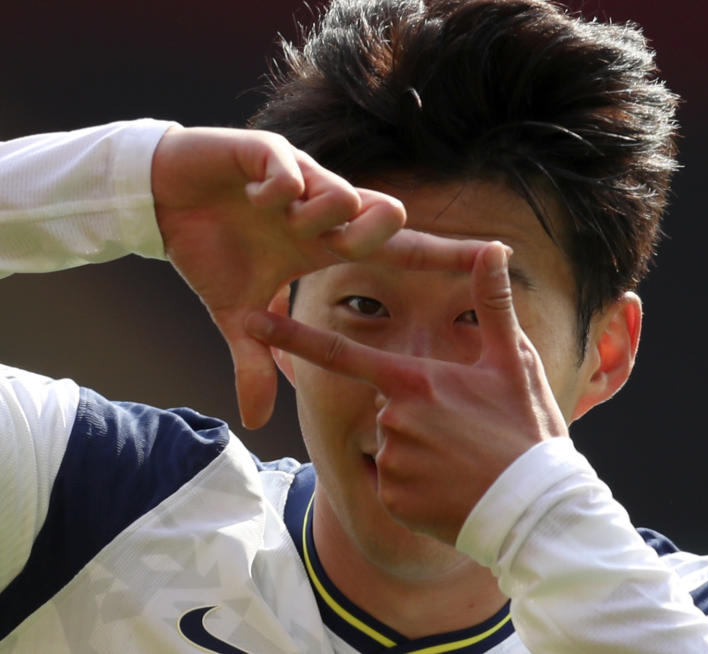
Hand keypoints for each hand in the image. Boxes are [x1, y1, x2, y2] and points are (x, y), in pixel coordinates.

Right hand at [151, 125, 483, 427]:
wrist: (163, 200)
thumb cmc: (210, 250)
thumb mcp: (236, 314)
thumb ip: (256, 361)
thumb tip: (255, 420)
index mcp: (327, 244)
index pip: (402, 251)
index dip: (447, 256)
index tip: (496, 256)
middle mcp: (325, 210)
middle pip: (384, 214)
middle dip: (370, 231)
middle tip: (331, 244)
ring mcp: (298, 179)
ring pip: (343, 191)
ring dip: (318, 213)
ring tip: (280, 219)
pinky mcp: (264, 154)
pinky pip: (291, 167)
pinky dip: (281, 185)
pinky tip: (259, 197)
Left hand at [245, 242, 569, 543]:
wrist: (536, 508)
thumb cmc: (525, 429)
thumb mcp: (513, 363)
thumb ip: (493, 304)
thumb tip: (494, 248)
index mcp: (415, 380)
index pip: (342, 352)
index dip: (292, 337)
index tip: (251, 321)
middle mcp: (393, 419)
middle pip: (384, 407)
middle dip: (417, 415)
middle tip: (465, 432)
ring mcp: (391, 462)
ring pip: (391, 447)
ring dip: (420, 451)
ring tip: (463, 461)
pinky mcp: (394, 501)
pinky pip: (394, 485)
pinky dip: (418, 486)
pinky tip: (452, 488)